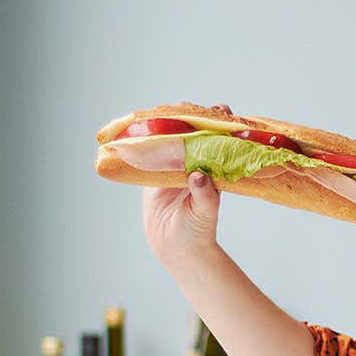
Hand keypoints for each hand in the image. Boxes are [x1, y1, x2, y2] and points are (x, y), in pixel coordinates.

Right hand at [142, 103, 232, 267]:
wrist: (176, 248)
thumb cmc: (197, 231)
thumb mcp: (205, 213)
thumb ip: (205, 195)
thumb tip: (200, 176)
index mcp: (213, 169)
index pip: (219, 139)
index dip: (219, 122)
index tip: (219, 110)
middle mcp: (195, 164)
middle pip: (193, 132)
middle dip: (189, 116)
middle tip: (183, 108)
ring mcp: (173, 167)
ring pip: (170, 138)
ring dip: (165, 123)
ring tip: (160, 112)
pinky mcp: (154, 173)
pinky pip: (149, 152)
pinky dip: (143, 140)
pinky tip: (136, 128)